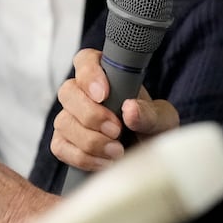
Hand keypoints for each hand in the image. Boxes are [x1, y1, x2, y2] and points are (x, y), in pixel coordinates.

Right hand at [49, 50, 179, 172]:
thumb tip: (130, 109)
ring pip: (64, 122)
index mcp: (107, 76)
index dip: (90, 74)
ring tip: (117, 151)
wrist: (148, 157)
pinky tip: (104, 162)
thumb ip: (149, 114)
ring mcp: (71, 118)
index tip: (104, 94)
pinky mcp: (64, 142)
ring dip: (90, 141)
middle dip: (91, 115)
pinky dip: (83, 158)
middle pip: (68, 92)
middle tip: (116, 131)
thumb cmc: (153, 129)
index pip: (86, 61)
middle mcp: (83, 94)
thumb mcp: (162, 119)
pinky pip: (60, 147)